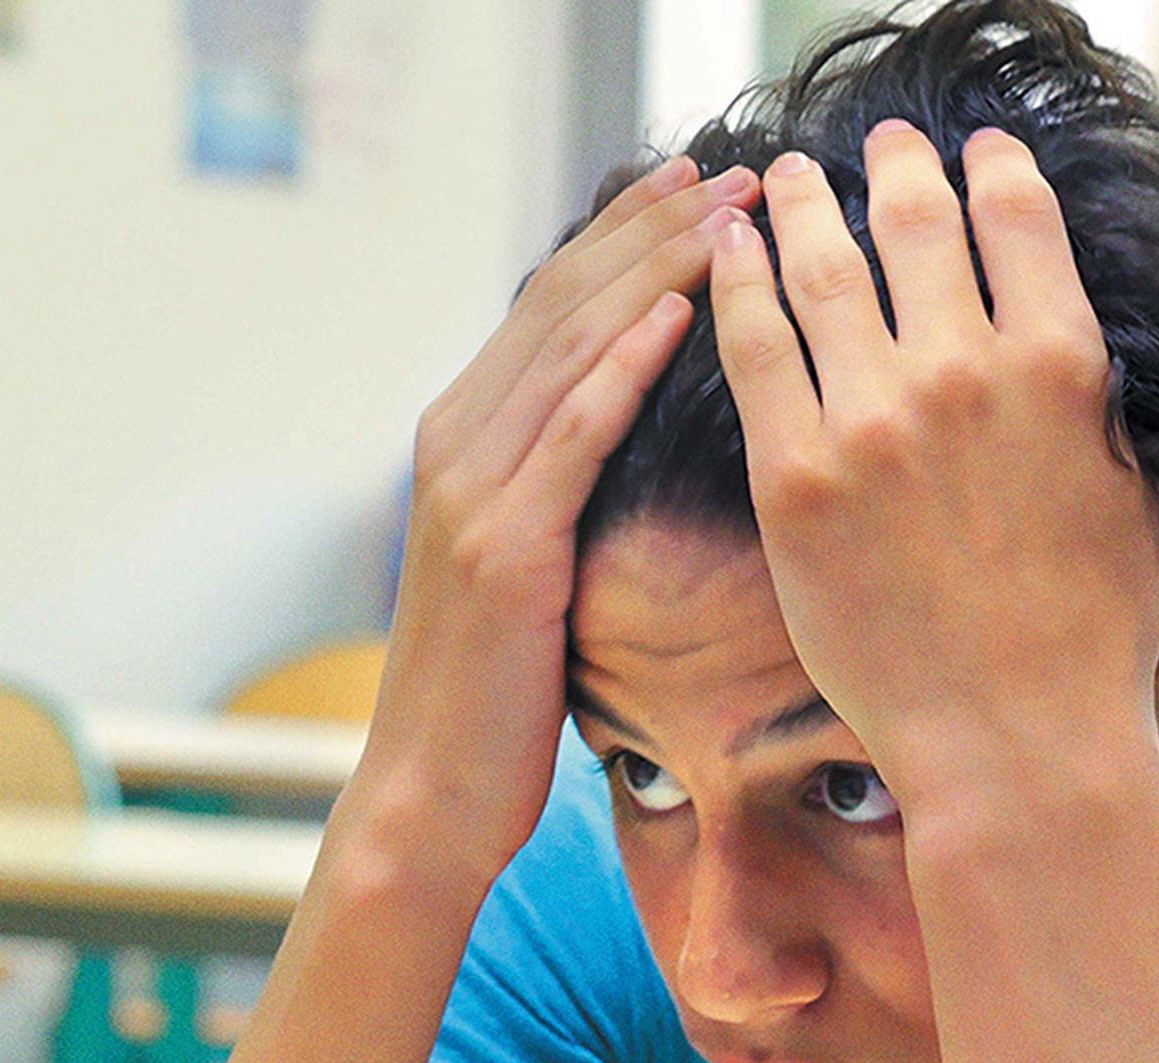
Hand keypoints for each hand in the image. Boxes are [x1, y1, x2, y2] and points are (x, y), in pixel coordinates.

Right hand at [360, 156, 760, 881]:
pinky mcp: (501, 549)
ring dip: (652, 273)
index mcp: (463, 440)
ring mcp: (470, 494)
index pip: (552, 306)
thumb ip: (561, 486)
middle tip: (727, 171)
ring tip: (724, 217)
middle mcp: (454, 446)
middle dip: (647, 229)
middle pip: (561, 303)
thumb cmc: (498, 696)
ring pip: (568, 350)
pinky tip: (675, 316)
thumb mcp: (530, 566)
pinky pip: (570, 437)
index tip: (696, 184)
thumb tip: (638, 431)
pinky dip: (621, 369)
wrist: (431, 795)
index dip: (624, 235)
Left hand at [706, 125, 1158, 811]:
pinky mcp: (796, 477)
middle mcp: (966, 371)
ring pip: (822, 266)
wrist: (1015, 741)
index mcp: (1062, 363)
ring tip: (782, 179)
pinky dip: (737, 284)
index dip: (989, 166)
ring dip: (801, 206)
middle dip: (894, 166)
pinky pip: (752, 349)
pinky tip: (728, 254)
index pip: (1019, 215)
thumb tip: (1058, 328)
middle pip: (917, 221)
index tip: (971, 149)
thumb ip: (1084, 392)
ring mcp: (872, 421)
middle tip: (875, 144)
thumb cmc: (1085, 631)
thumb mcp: (1121, 482)